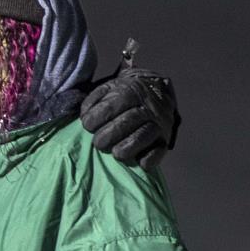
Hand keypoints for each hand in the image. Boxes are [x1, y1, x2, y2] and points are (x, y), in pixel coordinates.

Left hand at [79, 38, 178, 170]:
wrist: (155, 90)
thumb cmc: (124, 94)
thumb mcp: (108, 88)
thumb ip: (94, 99)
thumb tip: (85, 116)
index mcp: (132, 91)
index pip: (114, 104)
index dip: (97, 117)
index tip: (87, 125)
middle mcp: (148, 107)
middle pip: (129, 120)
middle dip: (110, 134)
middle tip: (98, 143)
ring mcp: (159, 123)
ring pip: (145, 135)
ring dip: (128, 147)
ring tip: (116, 153)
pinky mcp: (165, 139)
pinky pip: (160, 150)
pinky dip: (150, 158)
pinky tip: (139, 162)